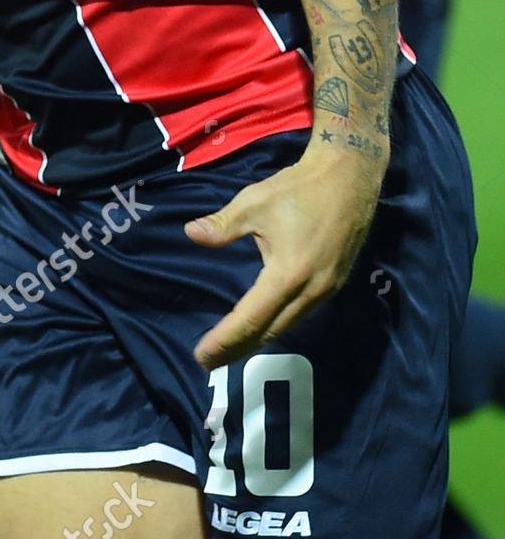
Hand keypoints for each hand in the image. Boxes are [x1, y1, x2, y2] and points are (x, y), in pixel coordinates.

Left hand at [185, 146, 383, 368]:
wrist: (347, 177)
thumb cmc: (297, 188)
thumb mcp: (253, 202)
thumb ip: (222, 226)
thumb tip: (191, 234)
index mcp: (287, 274)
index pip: (250, 319)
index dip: (224, 340)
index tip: (202, 355)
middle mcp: (310, 291)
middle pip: (270, 332)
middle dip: (238, 349)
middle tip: (210, 361)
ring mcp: (327, 290)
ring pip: (288, 326)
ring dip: (259, 340)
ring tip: (231, 348)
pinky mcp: (335, 283)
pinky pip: (302, 314)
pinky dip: (279, 324)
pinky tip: (264, 323)